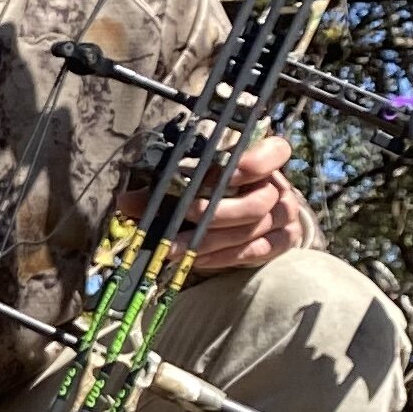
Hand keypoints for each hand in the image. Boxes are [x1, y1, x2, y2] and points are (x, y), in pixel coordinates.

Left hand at [120, 133, 306, 275]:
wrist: (252, 214)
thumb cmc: (215, 188)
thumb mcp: (190, 180)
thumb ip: (163, 187)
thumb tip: (127, 202)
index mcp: (263, 159)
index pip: (276, 151)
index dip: (254, 162)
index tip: (225, 174)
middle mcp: (279, 186)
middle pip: (256, 203)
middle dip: (216, 213)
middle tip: (185, 216)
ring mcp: (285, 215)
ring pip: (252, 230)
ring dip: (210, 240)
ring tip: (176, 248)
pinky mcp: (283, 241)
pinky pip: (256, 252)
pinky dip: (223, 257)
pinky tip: (197, 259)